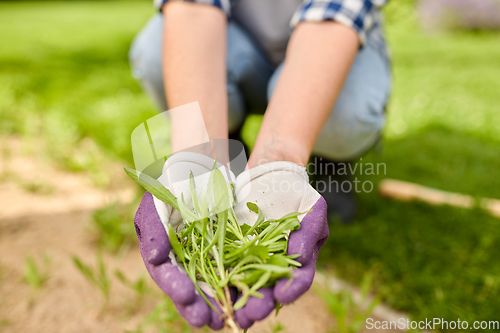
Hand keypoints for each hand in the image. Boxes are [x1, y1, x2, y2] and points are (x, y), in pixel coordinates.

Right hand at [133, 152, 234, 329]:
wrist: (197, 174)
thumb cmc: (170, 188)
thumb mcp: (155, 204)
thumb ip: (154, 229)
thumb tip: (156, 257)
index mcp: (166, 257)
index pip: (169, 277)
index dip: (176, 287)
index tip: (186, 296)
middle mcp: (188, 265)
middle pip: (195, 292)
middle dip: (203, 307)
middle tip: (212, 321)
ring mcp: (211, 260)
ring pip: (220, 288)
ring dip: (230, 304)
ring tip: (239, 317)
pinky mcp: (234, 252)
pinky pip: (243, 270)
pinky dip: (250, 283)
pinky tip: (259, 294)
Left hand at [232, 162, 328, 328]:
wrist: (269, 178)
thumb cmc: (296, 193)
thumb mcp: (312, 207)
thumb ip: (310, 230)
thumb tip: (301, 257)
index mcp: (298, 260)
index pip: (299, 279)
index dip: (291, 289)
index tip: (281, 296)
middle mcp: (275, 265)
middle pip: (269, 290)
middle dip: (260, 303)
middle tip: (251, 314)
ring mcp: (252, 259)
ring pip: (245, 284)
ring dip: (237, 300)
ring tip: (229, 312)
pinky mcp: (231, 250)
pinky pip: (224, 267)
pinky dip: (218, 280)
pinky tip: (210, 291)